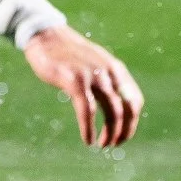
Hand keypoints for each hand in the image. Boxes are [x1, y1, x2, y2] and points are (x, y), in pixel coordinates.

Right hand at [22, 25, 142, 148]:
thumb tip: (114, 104)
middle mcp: (109, 72)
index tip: (122, 135)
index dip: (131, 122)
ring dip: (110, 133)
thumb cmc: (68, 54)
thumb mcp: (94, 63)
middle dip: (124, 131)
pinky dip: (89, 128)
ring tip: (102, 144)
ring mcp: (93, 76)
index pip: (134, 100)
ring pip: (113, 112)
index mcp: (116, 69)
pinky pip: (87, 111)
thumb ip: (106, 80)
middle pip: (127, 109)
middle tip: (113, 144)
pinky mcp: (75, 80)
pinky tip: (88, 139)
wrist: (45, 36)